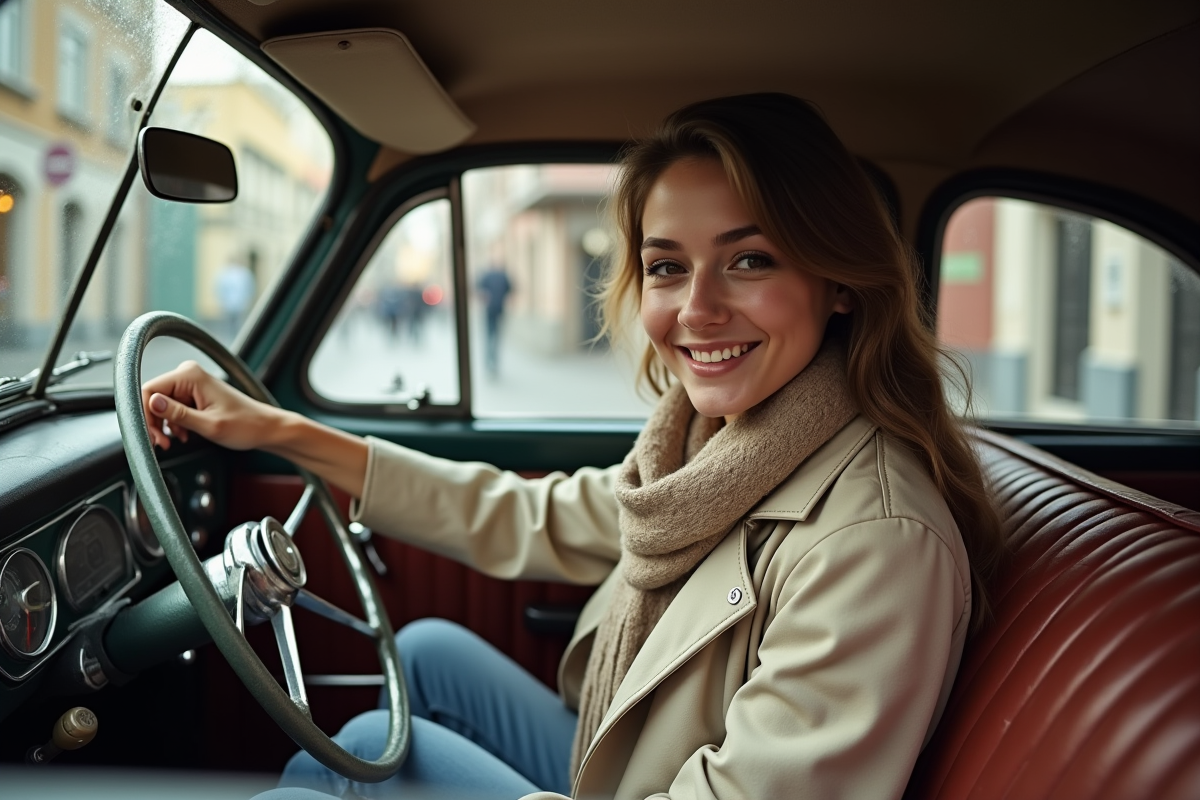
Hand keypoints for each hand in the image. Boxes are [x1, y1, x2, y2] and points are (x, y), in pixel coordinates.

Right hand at [141, 360, 285, 450]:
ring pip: (160, 405)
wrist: (265, 428)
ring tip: (175, 442)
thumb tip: (152, 403)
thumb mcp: (209, 425)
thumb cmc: (245, 425)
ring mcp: (191, 384)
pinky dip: (174, 424)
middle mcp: (188, 374)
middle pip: (152, 398)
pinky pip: (172, 408)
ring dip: (164, 426)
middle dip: (154, 423)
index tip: (151, 436)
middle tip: (162, 444)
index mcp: (190, 375)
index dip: (145, 415)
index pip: (148, 390)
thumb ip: (178, 414)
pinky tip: (184, 435)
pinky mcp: (194, 394)